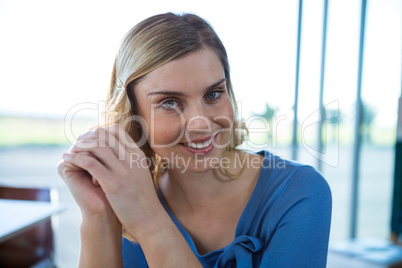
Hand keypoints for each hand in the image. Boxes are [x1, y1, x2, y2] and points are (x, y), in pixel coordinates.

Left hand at [59, 124, 162, 239]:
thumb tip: (117, 151)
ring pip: (97, 146)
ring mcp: (122, 171)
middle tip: (77, 143)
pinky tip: (68, 160)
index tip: (90, 138)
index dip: (100, 131)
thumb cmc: (143, 198)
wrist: (149, 219)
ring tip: (71, 151)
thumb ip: (130, 160)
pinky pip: (90, 164)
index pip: (116, 130)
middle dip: (87, 137)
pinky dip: (76, 159)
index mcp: (137, 155)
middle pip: (104, 135)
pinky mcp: (113, 184)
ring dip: (80, 146)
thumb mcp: (140, 173)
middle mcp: (131, 159)